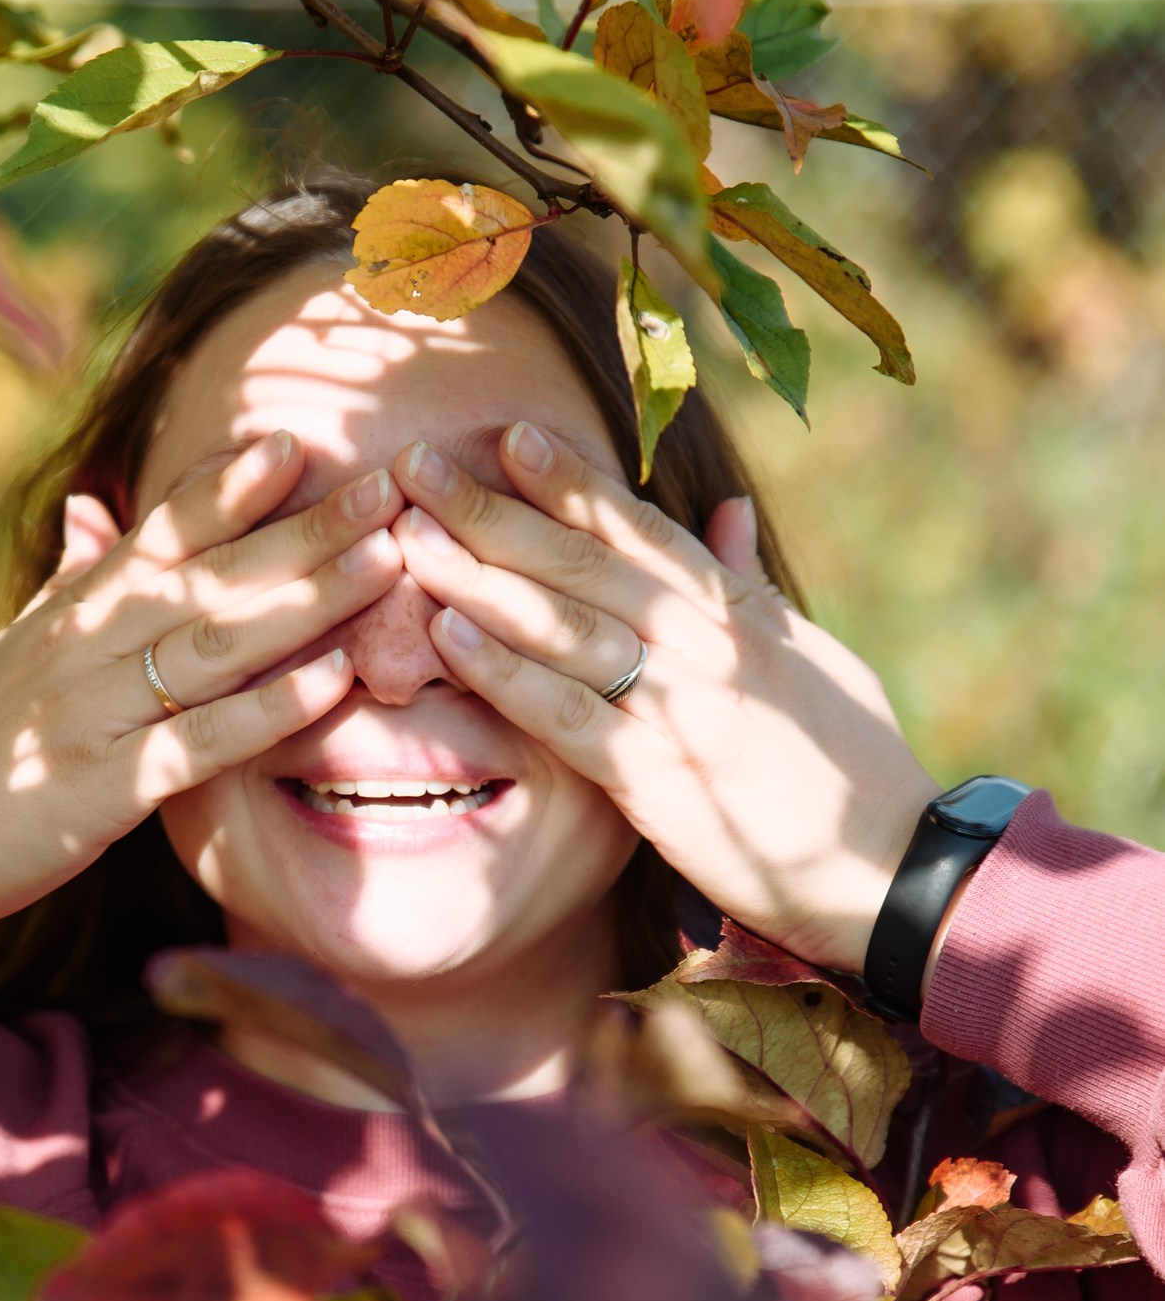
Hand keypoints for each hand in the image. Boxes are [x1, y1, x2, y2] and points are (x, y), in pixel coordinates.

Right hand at [0, 434, 402, 934]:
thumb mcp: (15, 648)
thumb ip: (67, 579)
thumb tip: (89, 505)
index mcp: (72, 612)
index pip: (158, 532)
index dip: (225, 486)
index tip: (296, 443)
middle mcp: (85, 648)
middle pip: (209, 576)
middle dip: (303, 529)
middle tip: (387, 488)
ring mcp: (94, 713)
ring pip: (214, 645)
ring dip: (306, 601)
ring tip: (384, 563)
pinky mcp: (103, 788)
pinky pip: (200, 742)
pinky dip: (268, 709)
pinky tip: (333, 682)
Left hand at [388, 422, 937, 973]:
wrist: (891, 866)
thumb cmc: (853, 760)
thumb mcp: (809, 655)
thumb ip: (750, 584)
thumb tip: (726, 511)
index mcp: (737, 610)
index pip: (640, 528)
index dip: (570, 479)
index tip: (508, 434)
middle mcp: (705, 644)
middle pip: (580, 562)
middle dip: (493, 509)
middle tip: (418, 462)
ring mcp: (680, 707)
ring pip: (561, 626)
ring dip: (477, 575)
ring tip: (408, 533)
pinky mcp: (655, 779)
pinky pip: (565, 713)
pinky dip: (503, 670)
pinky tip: (446, 634)